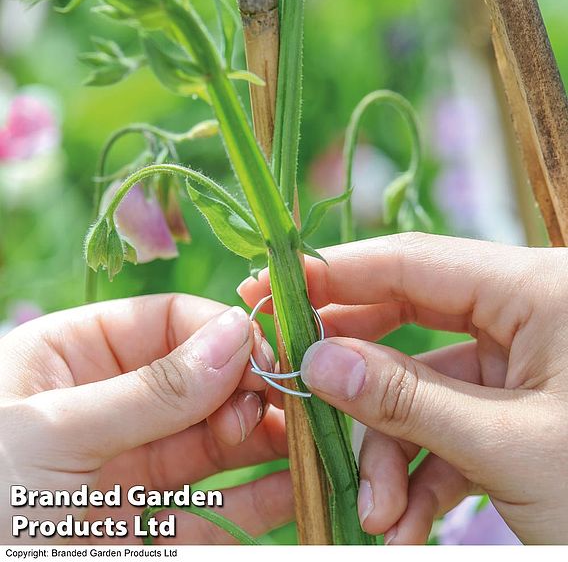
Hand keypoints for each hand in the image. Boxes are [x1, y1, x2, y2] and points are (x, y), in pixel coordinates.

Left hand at [0, 294, 291, 544]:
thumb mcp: (49, 434)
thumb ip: (153, 388)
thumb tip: (238, 333)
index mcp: (72, 358)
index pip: (166, 322)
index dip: (220, 332)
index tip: (267, 353)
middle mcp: (110, 406)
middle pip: (202, 381)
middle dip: (250, 388)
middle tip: (293, 402)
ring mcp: (135, 468)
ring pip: (218, 442)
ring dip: (267, 439)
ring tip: (308, 439)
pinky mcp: (152, 528)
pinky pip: (219, 507)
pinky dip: (262, 499)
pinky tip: (298, 487)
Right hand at [239, 232, 567, 544]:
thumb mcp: (511, 449)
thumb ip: (405, 400)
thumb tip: (316, 361)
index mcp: (539, 290)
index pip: (411, 262)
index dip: (333, 274)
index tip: (267, 286)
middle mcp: (526, 314)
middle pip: (406, 320)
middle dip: (352, 372)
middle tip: (289, 387)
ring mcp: (521, 364)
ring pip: (422, 389)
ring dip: (388, 452)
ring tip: (375, 516)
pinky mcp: (519, 408)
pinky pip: (450, 426)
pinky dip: (421, 473)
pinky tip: (405, 524)